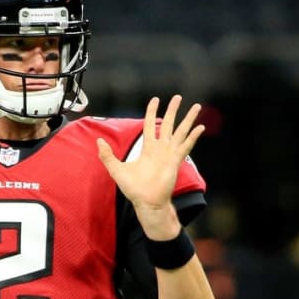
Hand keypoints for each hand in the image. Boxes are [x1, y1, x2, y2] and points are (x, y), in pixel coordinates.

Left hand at [96, 95, 204, 236]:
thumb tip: (98, 141)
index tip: (155, 100)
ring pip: (180, 131)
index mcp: (148, 148)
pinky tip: (200, 127)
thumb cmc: (134, 188)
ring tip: (196, 106)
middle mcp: (161, 148)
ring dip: (188, 119)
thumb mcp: (116, 169)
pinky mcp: (176, 160)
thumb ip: (107, 155)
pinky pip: (185, 145)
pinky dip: (193, 136)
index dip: (152, 112)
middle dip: (173, 110)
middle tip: (177, 97)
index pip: (150, 124)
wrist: (146, 202)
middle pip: (168, 124)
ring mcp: (170, 154)